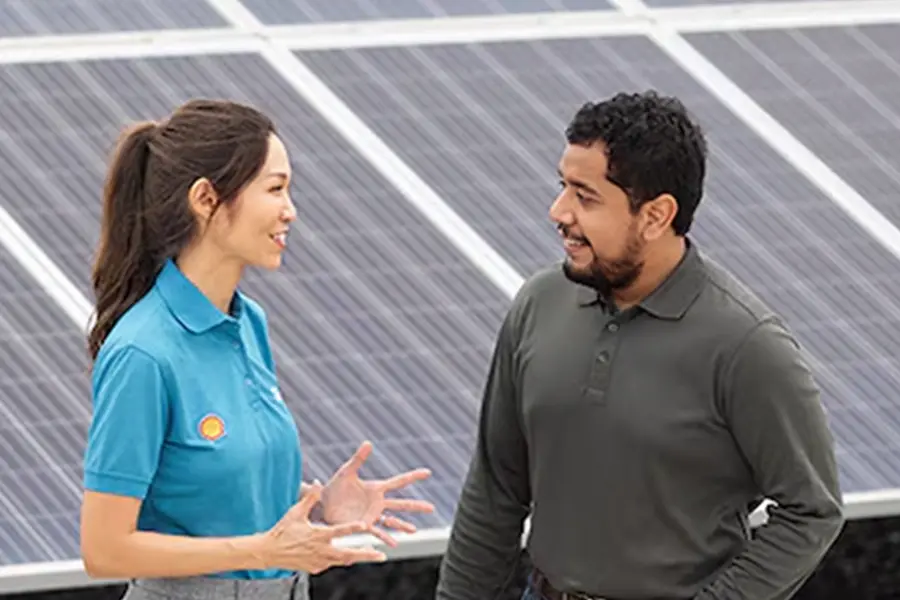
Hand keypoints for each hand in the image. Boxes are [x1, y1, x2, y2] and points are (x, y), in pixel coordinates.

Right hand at [261, 485, 386, 573]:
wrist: (269, 552)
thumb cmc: (282, 530)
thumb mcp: (295, 512)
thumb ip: (310, 498)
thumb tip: (317, 481)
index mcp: (317, 535)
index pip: (339, 531)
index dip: (353, 527)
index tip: (366, 525)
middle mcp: (320, 551)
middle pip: (347, 554)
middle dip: (365, 555)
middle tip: (380, 554)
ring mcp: (319, 562)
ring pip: (343, 561)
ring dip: (358, 557)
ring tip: (374, 555)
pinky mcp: (316, 568)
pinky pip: (333, 564)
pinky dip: (343, 559)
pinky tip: (351, 555)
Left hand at [320, 441, 434, 546]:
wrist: (322, 504)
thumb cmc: (334, 486)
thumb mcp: (347, 471)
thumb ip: (358, 459)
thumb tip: (368, 442)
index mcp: (376, 488)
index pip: (399, 481)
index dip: (413, 477)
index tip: (428, 472)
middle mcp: (377, 502)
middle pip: (401, 504)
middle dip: (416, 506)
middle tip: (432, 507)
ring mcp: (372, 515)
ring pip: (392, 521)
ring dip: (403, 525)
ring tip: (414, 530)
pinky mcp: (364, 525)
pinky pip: (377, 532)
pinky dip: (385, 538)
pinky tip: (394, 544)